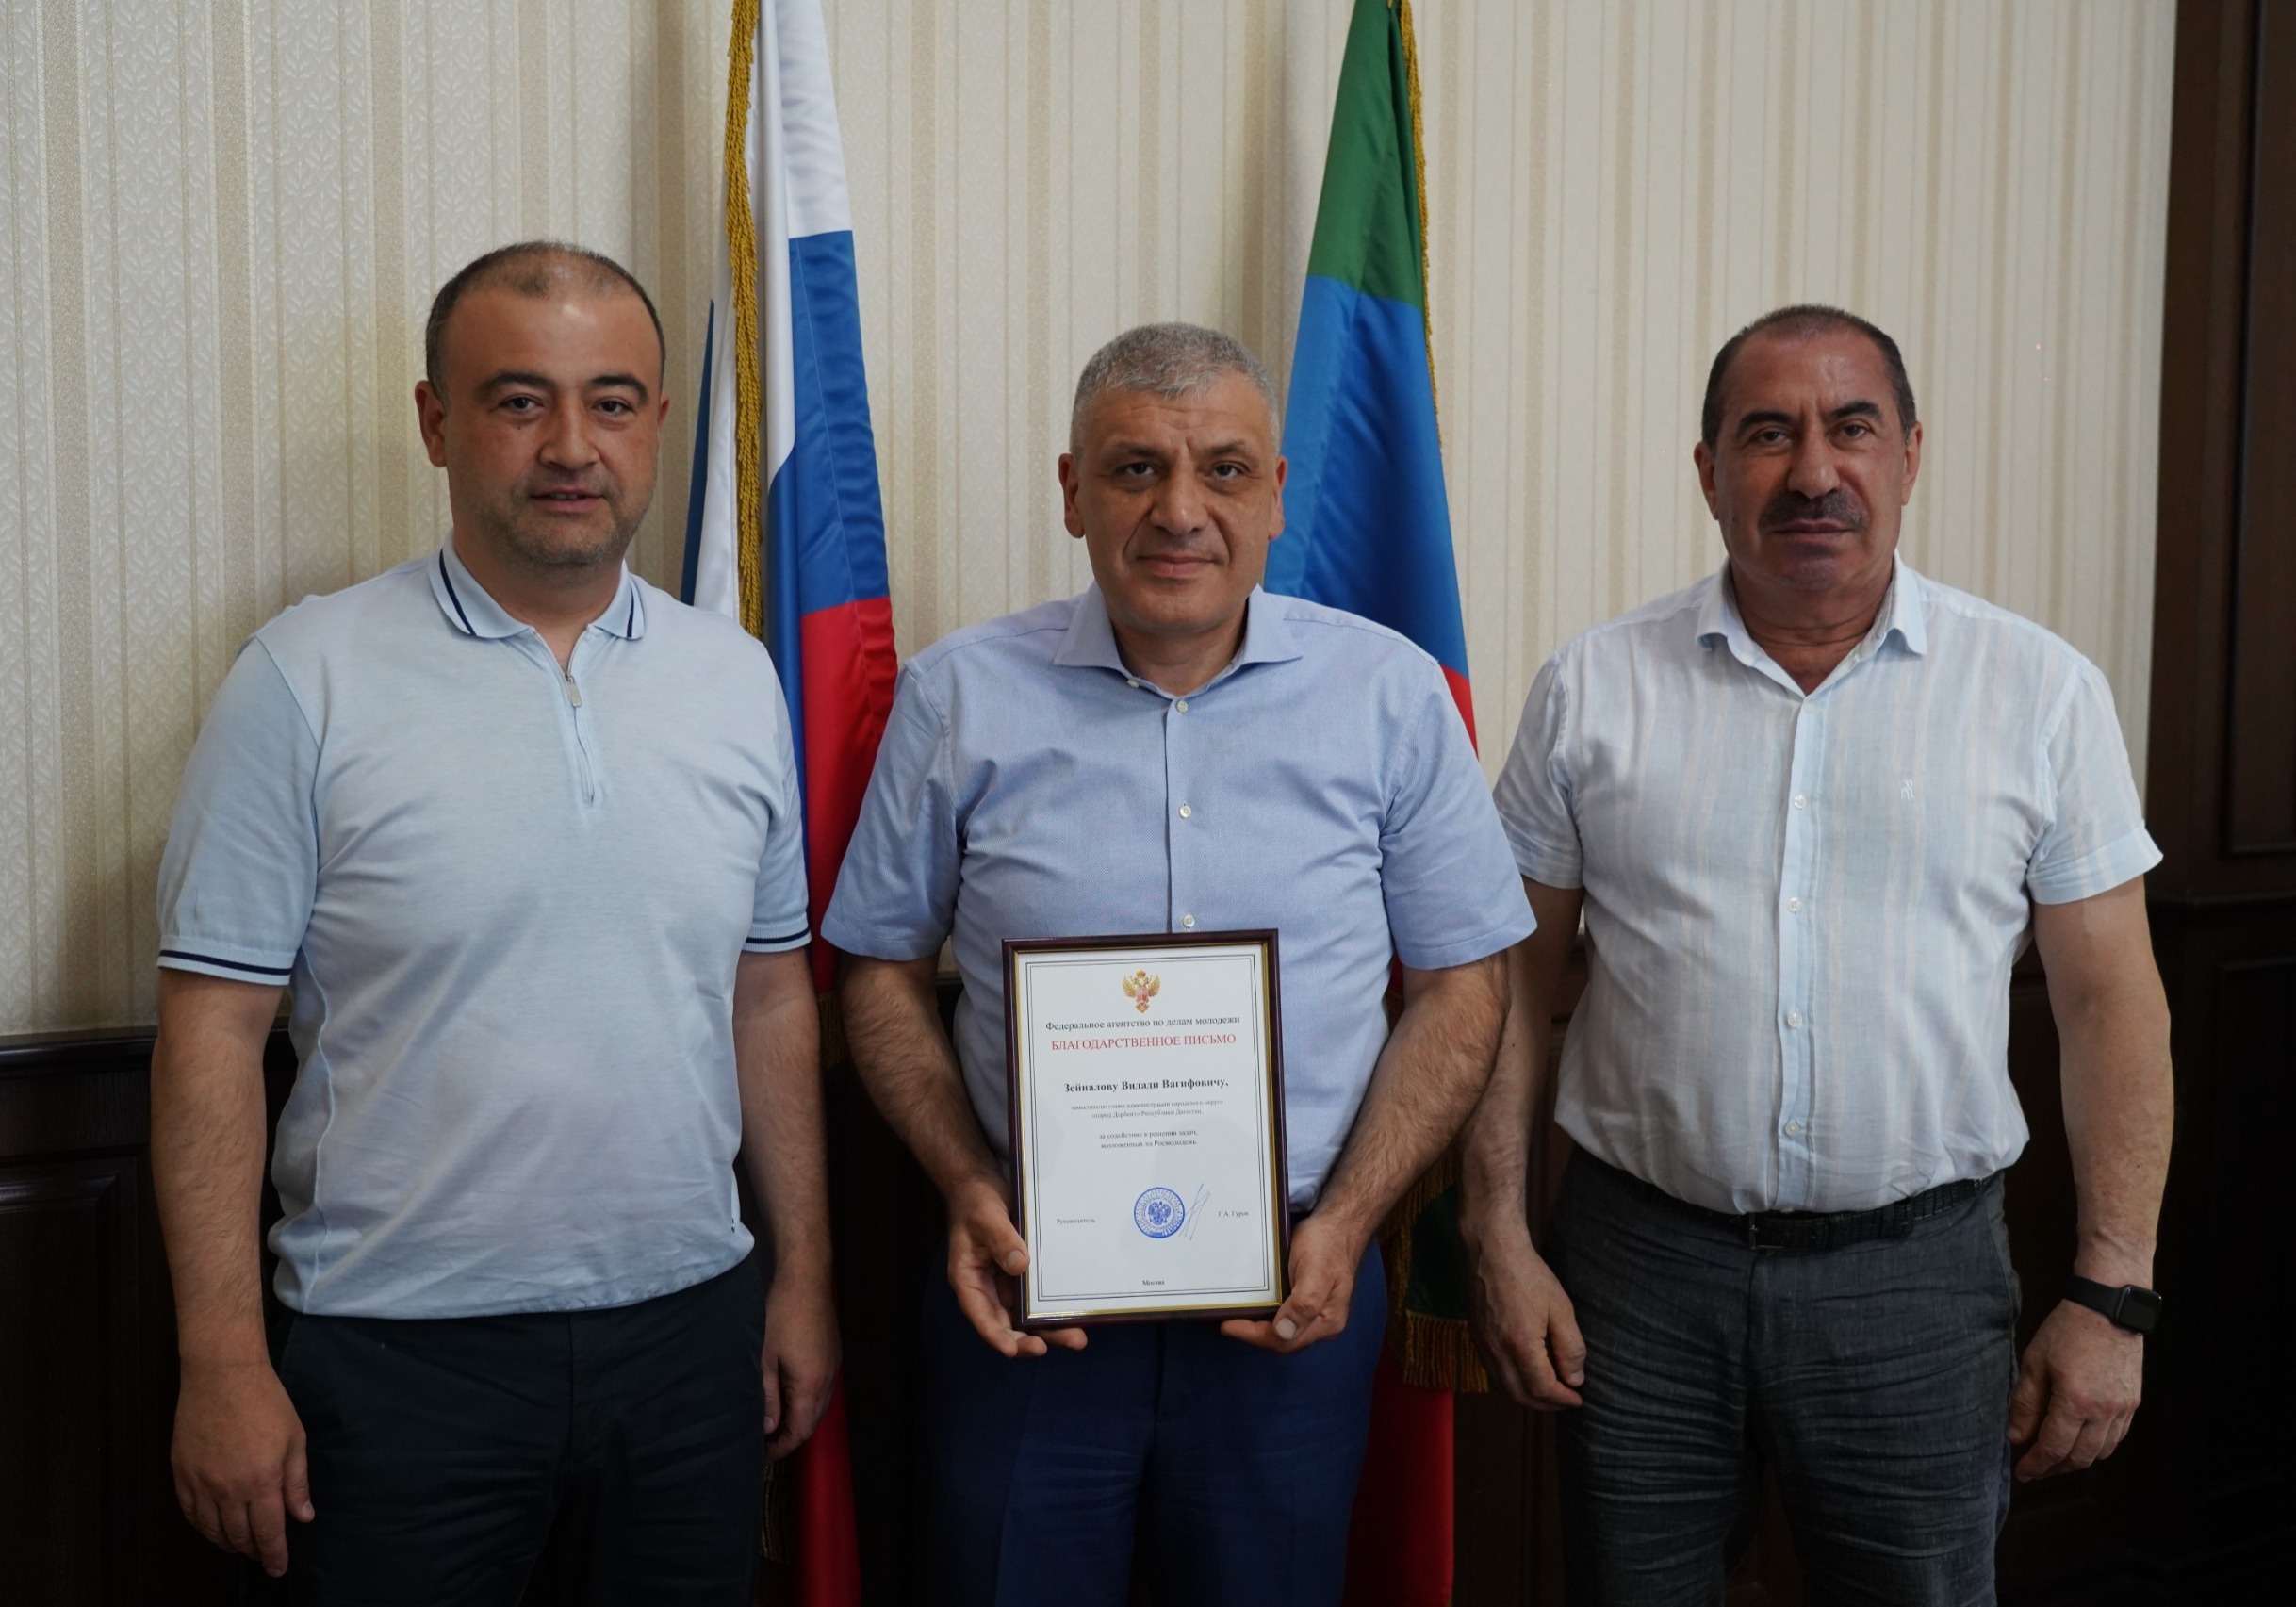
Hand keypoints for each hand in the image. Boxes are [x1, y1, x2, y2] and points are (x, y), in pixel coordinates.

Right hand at [171, 1359, 313, 1577]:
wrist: (222, 1376)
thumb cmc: (265, 1402)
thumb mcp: (295, 1440)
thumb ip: (298, 1483)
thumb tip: (303, 1516)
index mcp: (262, 1481)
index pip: (269, 1533)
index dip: (274, 1556)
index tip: (278, 1569)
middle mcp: (229, 1489)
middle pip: (239, 1537)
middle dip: (253, 1552)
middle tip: (263, 1556)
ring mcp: (201, 1483)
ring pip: (212, 1530)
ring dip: (228, 1544)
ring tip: (241, 1547)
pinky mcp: (181, 1474)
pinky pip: (190, 1514)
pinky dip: (203, 1528)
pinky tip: (213, 1529)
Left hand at [761, 1271, 840, 1459]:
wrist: (806, 1278)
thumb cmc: (781, 1314)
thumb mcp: (764, 1358)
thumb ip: (767, 1396)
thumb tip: (768, 1428)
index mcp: (811, 1384)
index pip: (800, 1430)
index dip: (782, 1447)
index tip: (763, 1455)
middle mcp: (829, 1379)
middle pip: (813, 1421)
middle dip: (791, 1436)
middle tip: (765, 1443)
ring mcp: (834, 1365)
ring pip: (819, 1405)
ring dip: (799, 1418)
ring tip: (774, 1422)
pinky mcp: (832, 1353)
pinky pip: (823, 1388)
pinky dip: (806, 1400)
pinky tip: (788, 1396)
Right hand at [947, 1176, 1085, 1357]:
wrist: (984, 1186)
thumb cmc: (977, 1201)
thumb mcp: (986, 1217)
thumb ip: (1001, 1240)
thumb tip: (1020, 1265)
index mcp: (969, 1279)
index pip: (980, 1314)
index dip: (996, 1336)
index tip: (1014, 1349)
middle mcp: (988, 1289)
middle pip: (1008, 1323)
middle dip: (1032, 1339)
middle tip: (1063, 1342)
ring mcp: (1006, 1285)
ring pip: (1026, 1316)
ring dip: (1049, 1329)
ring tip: (1078, 1338)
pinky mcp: (1023, 1276)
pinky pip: (1038, 1298)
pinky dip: (1053, 1308)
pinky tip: (1076, 1313)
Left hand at [1220, 1211, 1363, 1353]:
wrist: (1340, 1224)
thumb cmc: (1327, 1244)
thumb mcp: (1315, 1272)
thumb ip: (1304, 1304)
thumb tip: (1284, 1333)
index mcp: (1327, 1322)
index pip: (1285, 1342)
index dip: (1255, 1336)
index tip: (1228, 1325)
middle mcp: (1323, 1324)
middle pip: (1284, 1341)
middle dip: (1255, 1335)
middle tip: (1227, 1321)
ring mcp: (1316, 1314)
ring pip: (1283, 1331)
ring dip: (1260, 1328)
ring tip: (1236, 1317)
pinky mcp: (1309, 1301)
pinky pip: (1285, 1316)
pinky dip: (1267, 1315)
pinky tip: (1254, 1306)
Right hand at [1463, 1221, 1584, 1408]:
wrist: (1490, 1249)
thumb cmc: (1528, 1274)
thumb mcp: (1560, 1307)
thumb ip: (1570, 1347)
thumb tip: (1575, 1379)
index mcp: (1519, 1346)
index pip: (1542, 1388)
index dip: (1562, 1399)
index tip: (1578, 1398)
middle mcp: (1496, 1351)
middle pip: (1520, 1395)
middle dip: (1545, 1404)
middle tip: (1565, 1401)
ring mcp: (1482, 1345)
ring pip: (1503, 1387)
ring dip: (1527, 1396)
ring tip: (1548, 1392)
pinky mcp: (1476, 1336)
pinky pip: (1492, 1372)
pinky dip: (1511, 1382)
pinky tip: (1524, 1373)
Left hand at [2008, 1299, 2143, 1479]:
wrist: (2108, 1309)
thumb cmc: (2067, 1330)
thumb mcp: (2034, 1362)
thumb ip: (2025, 1404)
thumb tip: (2016, 1437)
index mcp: (2075, 1401)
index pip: (2054, 1447)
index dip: (2036, 1465)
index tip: (2022, 1473)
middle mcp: (2104, 1410)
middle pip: (2079, 1457)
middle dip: (2055, 1468)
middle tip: (2036, 1470)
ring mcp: (2123, 1409)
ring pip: (2101, 1452)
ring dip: (2077, 1461)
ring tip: (2055, 1459)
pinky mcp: (2133, 1403)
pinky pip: (2116, 1438)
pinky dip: (2097, 1447)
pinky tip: (2081, 1443)